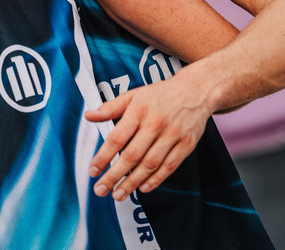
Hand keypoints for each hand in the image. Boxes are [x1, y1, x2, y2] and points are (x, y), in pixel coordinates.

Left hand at [84, 76, 212, 200]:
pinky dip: (156, 180)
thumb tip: (88, 116)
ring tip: (119, 194)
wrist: (196, 91)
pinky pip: (169, 166)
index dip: (103, 156)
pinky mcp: (186, 144)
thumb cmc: (160, 94)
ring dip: (132, 182)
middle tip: (101, 189)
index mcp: (138, 110)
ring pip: (150, 164)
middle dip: (114, 175)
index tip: (93, 170)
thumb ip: (110, 108)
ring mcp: (172, 135)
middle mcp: (155, 123)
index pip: (117, 138)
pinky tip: (143, 188)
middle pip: (132, 155)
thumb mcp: (133, 95)